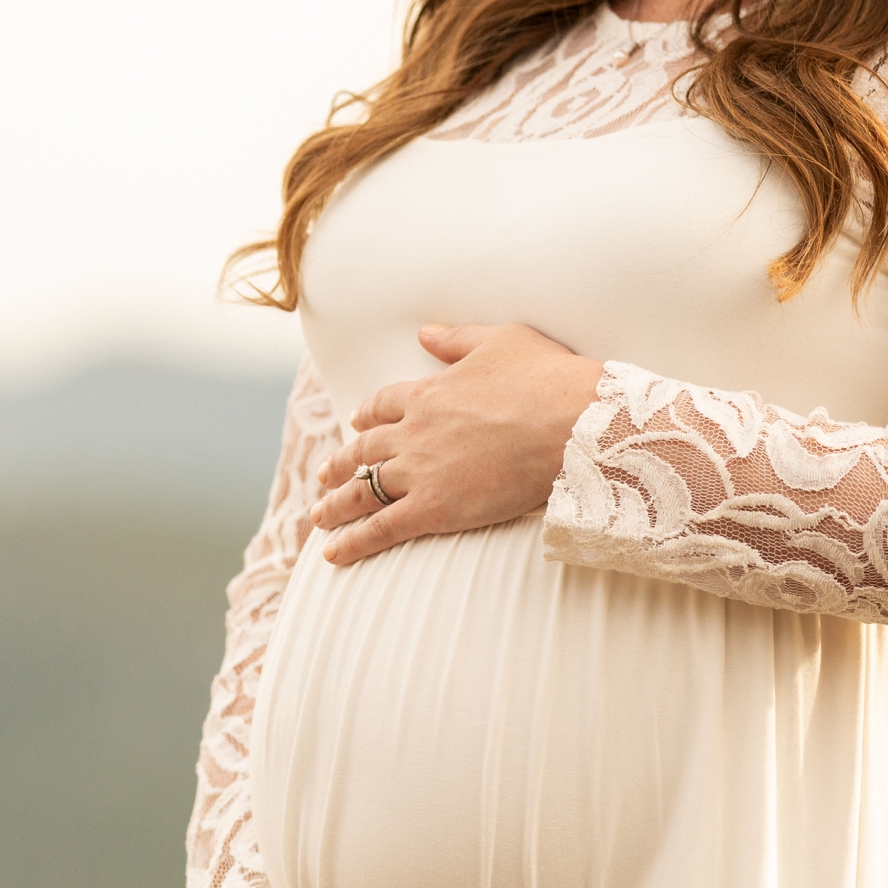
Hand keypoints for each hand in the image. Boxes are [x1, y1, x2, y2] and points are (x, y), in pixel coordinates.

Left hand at [311, 323, 605, 566]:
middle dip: (342, 465)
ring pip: (365, 490)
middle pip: (365, 450)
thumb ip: (457, 339)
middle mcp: (413, 431)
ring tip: (318, 518)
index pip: (384, 406)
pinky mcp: (433, 508)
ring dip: (337, 506)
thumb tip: (424, 332)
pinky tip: (333, 554)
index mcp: (428, 392)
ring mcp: (419, 471)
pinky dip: (354, 542)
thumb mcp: (500, 341)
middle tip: (324, 476)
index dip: (367, 417)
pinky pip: (382, 527)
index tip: (356, 424)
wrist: (569, 423)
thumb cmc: (545, 378)